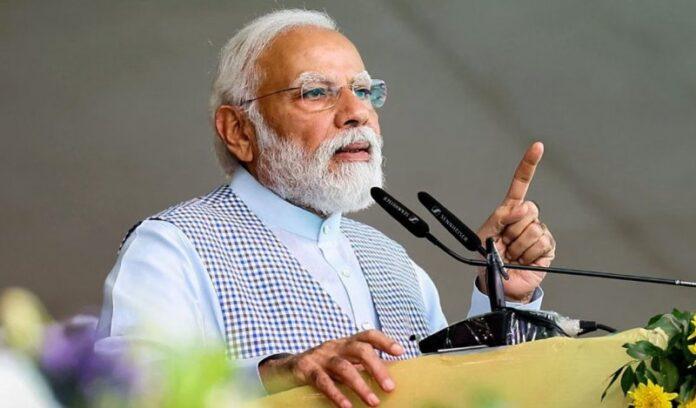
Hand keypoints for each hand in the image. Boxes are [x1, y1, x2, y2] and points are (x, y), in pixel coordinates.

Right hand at [259, 330, 403, 407]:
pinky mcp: (305, 369)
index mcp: (345, 343)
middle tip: (389, 387)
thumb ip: (359, 367)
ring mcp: (319, 357)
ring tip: (373, 402)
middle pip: (359, 350)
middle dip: (377, 367)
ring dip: (360, 385)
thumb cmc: (320, 368)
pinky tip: (347, 406)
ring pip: (343, 367)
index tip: (400, 351)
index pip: (367, 336)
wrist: (284, 369)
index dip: (384, 341)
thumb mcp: (340, 362)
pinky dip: (336, 394)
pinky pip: (323, 382)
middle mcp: (334, 346)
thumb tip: (387, 379)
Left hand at [476, 142, 555, 301]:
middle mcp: (527, 218)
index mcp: (510, 211)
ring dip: (518, 246)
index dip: (529, 164)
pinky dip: (529, 255)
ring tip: (512, 255)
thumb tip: (522, 209)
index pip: (520, 184)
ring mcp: (539, 232)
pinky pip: (541, 244)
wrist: (499, 283)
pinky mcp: (548, 247)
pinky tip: (524, 261)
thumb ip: (500, 218)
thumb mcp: (485, 236)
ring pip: (533, 229)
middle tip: (505, 244)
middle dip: (512, 229)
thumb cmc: (490, 259)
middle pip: (528, 210)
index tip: (537, 146)